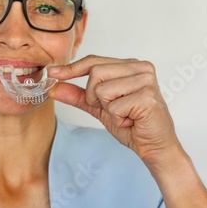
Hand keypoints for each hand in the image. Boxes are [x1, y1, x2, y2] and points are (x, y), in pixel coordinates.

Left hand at [48, 55, 183, 168]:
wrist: (154, 147)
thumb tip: (55, 87)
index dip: (71, 68)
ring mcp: (146, 80)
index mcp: (129, 66)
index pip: (94, 61)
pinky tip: (132, 120)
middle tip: (113, 110)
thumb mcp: (99, 108)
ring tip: (125, 115)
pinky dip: (118, 118)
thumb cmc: (131, 125)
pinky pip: (114, 106)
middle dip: (94, 97)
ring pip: (102, 89)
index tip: (52, 72)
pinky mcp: (148, 96)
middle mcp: (140, 68)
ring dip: (108, 109)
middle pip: (95, 73)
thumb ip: (78, 96)